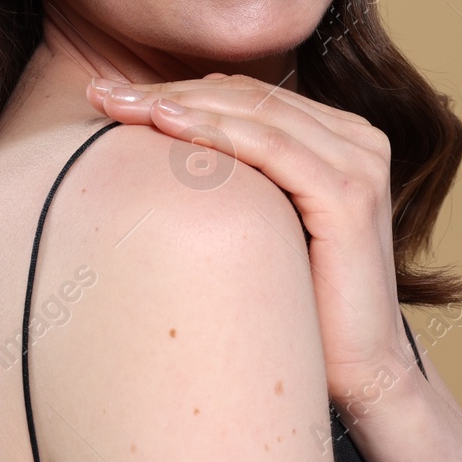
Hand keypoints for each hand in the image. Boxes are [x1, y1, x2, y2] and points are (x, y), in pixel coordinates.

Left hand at [85, 73, 413, 408]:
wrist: (360, 372)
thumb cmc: (303, 305)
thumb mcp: (267, 222)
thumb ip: (242, 176)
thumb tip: (161, 146)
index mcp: (341, 137)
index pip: (248, 96)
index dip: (178, 89)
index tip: (111, 95)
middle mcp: (358, 140)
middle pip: (248, 97)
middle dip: (168, 91)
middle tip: (101, 92)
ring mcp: (359, 165)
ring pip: (255, 114)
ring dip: (181, 104)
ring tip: (121, 104)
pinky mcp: (351, 196)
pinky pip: (272, 149)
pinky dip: (215, 132)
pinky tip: (166, 124)